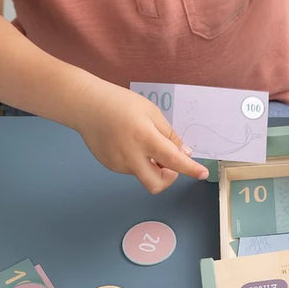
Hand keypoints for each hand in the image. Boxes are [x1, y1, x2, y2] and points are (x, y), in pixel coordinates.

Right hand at [73, 80, 207, 193]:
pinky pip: (131, 169)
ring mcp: (118, 164)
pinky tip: (127, 143)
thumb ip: (169, 136)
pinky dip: (137, 161)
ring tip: (141, 141)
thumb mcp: (151, 113)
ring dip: (151, 165)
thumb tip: (184, 154)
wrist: (85, 105)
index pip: (173, 160)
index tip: (203, 174)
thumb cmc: (120, 103)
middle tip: (169, 164)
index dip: (190, 169)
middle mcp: (130, 155)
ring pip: (143, 174)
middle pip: (155, 184)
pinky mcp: (110, 165)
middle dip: (168, 179)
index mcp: (144, 138)